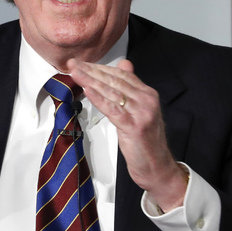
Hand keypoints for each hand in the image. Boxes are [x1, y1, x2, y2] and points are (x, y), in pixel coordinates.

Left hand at [67, 58, 187, 211]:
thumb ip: (131, 88)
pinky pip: (112, 109)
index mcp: (148, 94)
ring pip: (111, 92)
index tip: (82, 63)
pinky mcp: (135, 126)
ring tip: (75, 73)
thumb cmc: (146, 141)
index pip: (120, 74)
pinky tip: (87, 90)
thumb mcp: (139, 110)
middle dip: (91, 71)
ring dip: (90, 80)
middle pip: (114, 80)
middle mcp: (147, 100)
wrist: (157, 167)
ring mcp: (142, 112)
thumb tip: (124, 65)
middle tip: (73, 64)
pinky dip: (98, 98)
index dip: (99, 67)